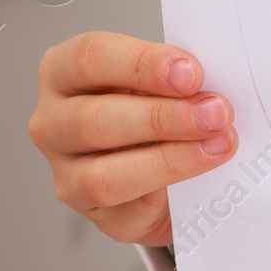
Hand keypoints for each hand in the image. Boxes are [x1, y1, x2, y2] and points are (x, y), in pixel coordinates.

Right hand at [28, 32, 237, 245]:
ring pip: (101, 175)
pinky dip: (166, 192)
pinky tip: (199, 179)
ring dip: (169, 159)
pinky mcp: (93, 213)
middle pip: (93, 119)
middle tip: (216, 114)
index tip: (192, 73)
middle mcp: (53, 121)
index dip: (143, 64)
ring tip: (217, 146)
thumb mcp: (165, 81)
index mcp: (65, 71)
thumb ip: (180, 80)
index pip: (89, 58)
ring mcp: (66, 172)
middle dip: (163, 117)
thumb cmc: (160, 108)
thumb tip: (212, 91)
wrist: (166, 168)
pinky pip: (124, 209)